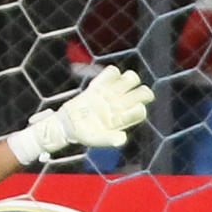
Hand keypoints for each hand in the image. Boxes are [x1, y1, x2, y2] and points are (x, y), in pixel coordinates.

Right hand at [9, 65, 152, 161]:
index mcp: (122, 119)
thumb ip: (108, 139)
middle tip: (121, 96)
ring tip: (110, 87)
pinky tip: (99, 83)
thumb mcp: (93, 139)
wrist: (68, 124)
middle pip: (143, 92)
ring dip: (125, 79)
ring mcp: (112, 93)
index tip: (120, 112)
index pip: (140, 111)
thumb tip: (123, 139)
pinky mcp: (100, 85)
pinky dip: (110, 73)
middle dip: (139, 91)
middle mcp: (121, 105)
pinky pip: (112, 72)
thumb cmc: (82, 134)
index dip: (136, 109)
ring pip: (131, 78)